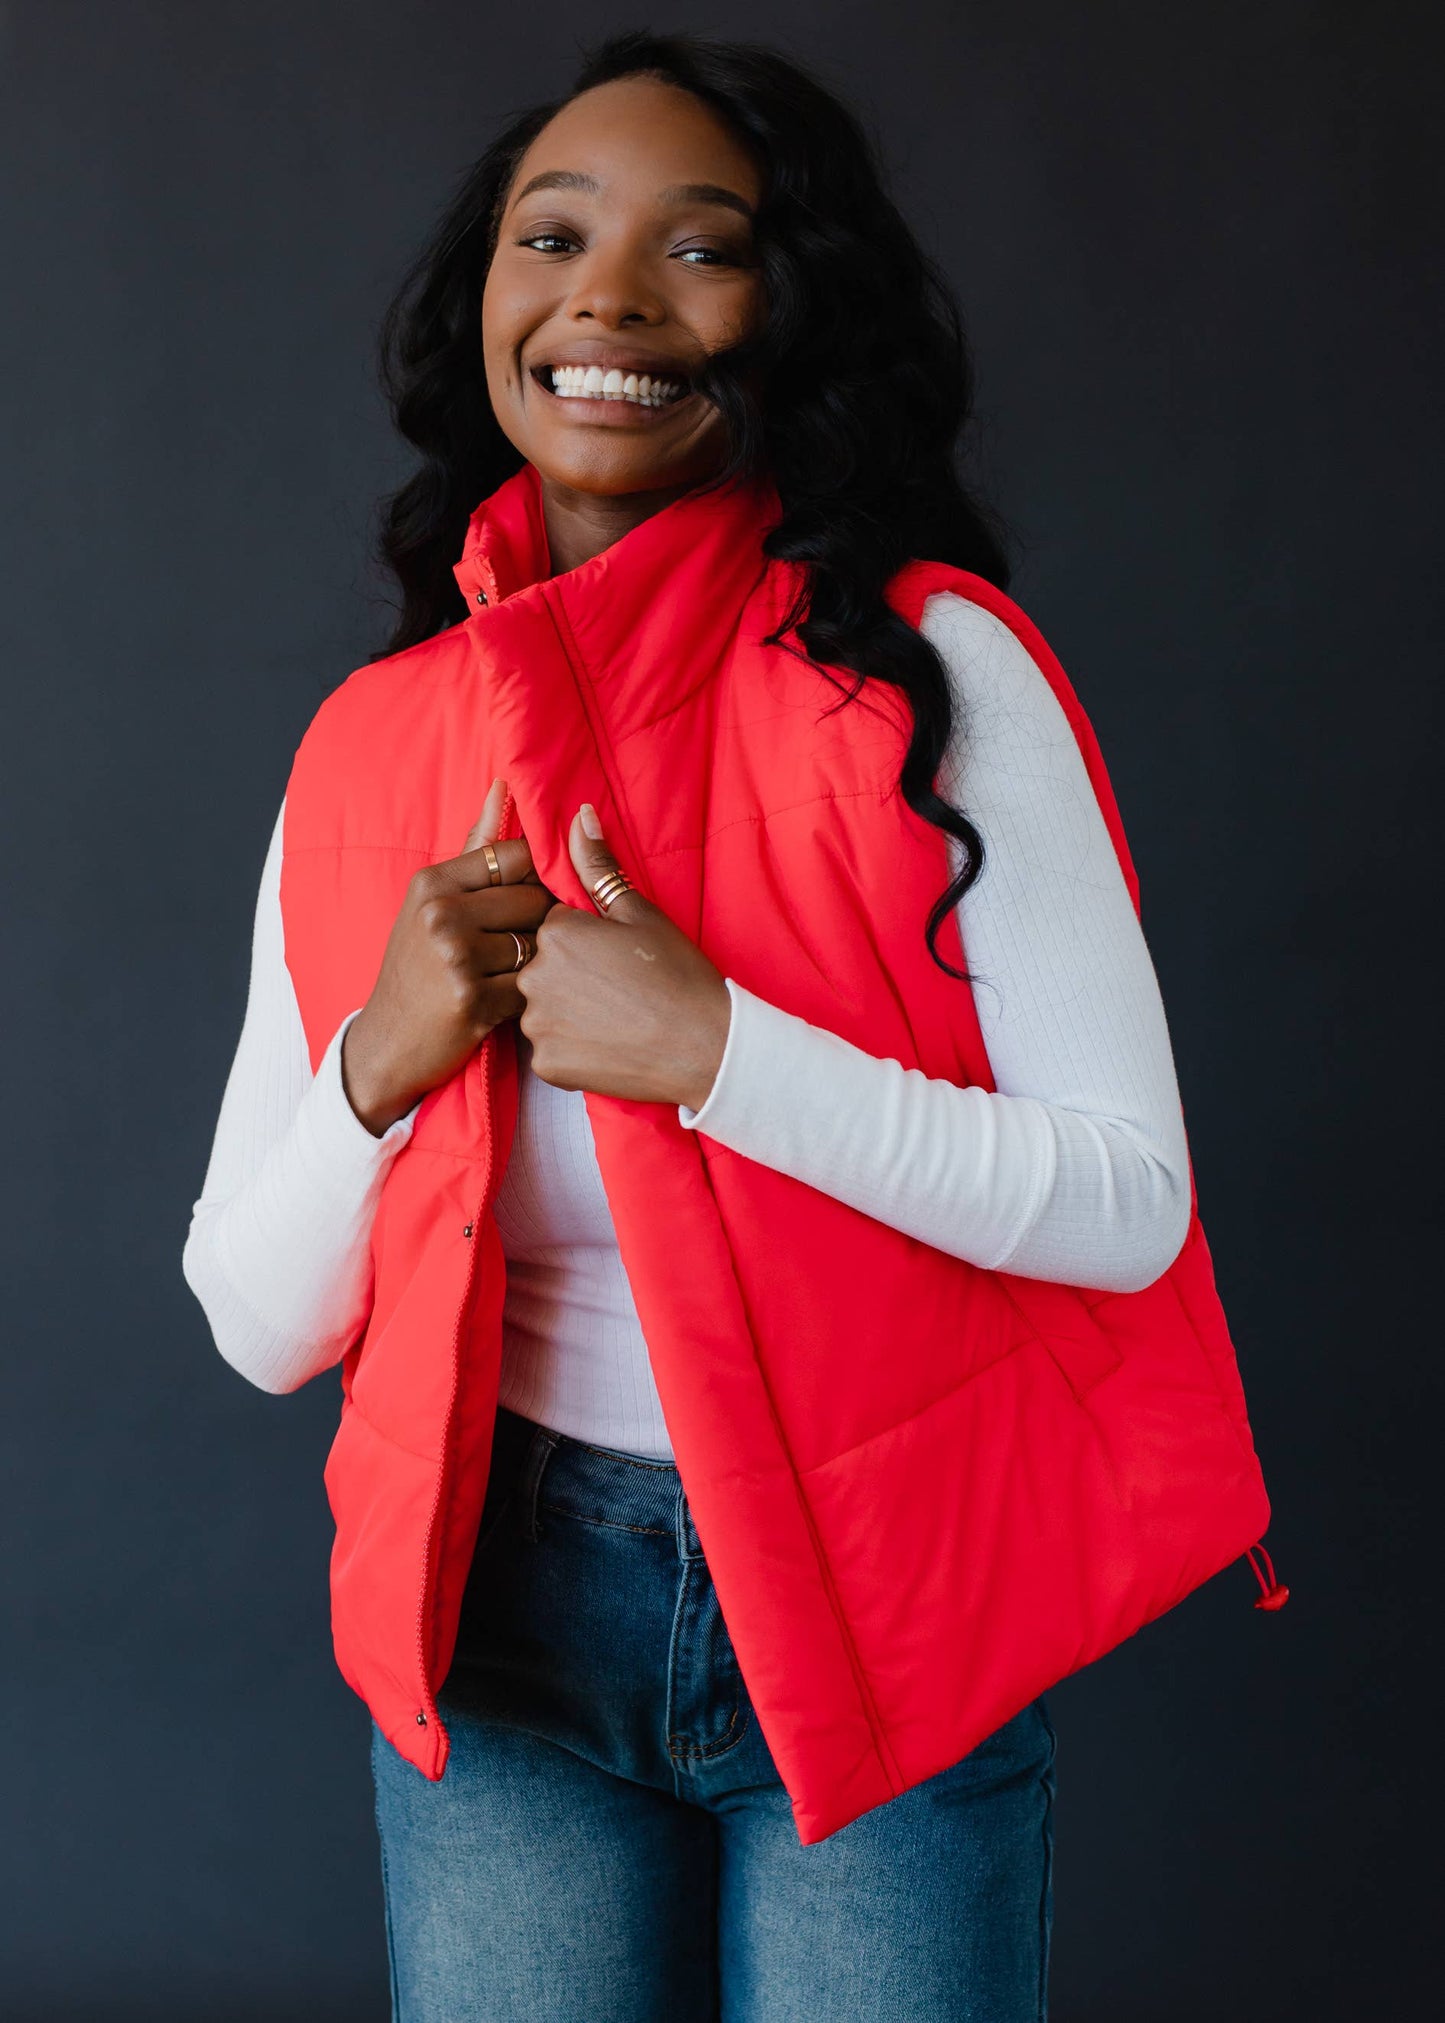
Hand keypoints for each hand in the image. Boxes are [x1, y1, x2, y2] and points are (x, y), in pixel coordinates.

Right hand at [342, 778, 556, 1134]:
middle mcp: (441, 915)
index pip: (519, 857)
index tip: (522, 906)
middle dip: (540, 926)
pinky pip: (532, 987)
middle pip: (538, 901)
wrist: (388, 1042)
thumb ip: (476, 848)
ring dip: (537, 964)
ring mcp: (456, 959)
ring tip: (510, 976)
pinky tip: (505, 1002)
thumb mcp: (432, 903)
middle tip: (520, 948)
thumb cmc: (418, 967)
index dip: (534, 882)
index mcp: (433, 883)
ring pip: (540, 946)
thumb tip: (504, 786)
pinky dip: (528, 998)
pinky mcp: (473, 1002)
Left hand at [516, 804, 730, 1109]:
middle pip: (542, 968)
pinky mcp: (545, 1065)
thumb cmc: (679, 976)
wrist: (706, 1048)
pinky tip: (606, 1046)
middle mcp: (534, 975)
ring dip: (567, 1013)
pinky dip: (571, 1050)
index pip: (553, 928)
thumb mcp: (640, 914)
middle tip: (619, 991)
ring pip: (541, 1010)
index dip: (587, 943)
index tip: (618, 960)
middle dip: (571, 976)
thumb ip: (599, 868)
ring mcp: (536, 1024)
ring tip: (615, 1020)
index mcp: (555, 932)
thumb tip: (579, 817)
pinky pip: (548, 1050)